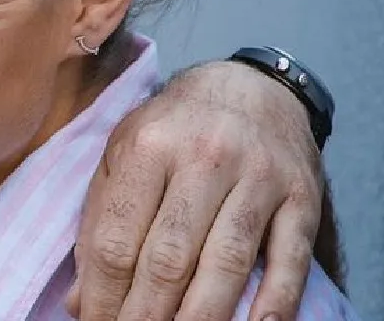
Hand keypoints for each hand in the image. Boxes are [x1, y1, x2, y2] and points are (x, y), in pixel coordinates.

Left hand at [66, 60, 322, 320]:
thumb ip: (100, 221)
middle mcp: (203, 158)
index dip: (103, 294)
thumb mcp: (125, 153)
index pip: (117, 238)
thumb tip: (81, 299)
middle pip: (169, 258)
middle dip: (145, 315)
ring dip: (200, 318)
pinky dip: (272, 304)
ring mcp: (258, 178)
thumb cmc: (175, 128)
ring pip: (227, 263)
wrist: (253, 86)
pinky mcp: (301, 197)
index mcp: (149, 147)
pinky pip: (289, 261)